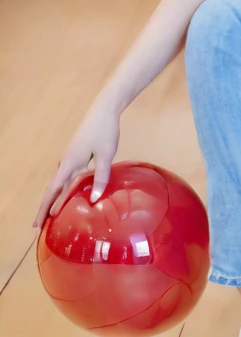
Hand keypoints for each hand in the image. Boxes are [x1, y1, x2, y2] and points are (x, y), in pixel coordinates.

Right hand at [33, 98, 120, 228]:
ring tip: (50, 213)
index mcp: (70, 163)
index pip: (53, 191)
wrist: (104, 110)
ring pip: (58, 182)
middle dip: (45, 207)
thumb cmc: (105, 131)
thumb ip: (100, 177)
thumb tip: (93, 200)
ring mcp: (69, 157)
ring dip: (53, 197)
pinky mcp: (75, 153)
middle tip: (40, 226)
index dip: (45, 208)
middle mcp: (65, 161)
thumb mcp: (106, 155)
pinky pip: (65, 175)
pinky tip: (66, 193)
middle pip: (52, 188)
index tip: (38, 224)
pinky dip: (61, 188)